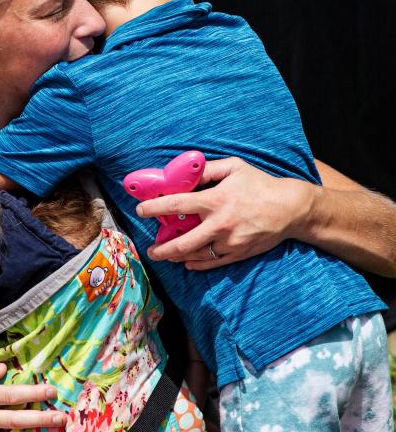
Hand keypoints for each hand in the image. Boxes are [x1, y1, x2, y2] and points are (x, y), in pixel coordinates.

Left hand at [136, 157, 312, 269]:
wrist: (291, 209)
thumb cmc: (260, 184)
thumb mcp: (233, 168)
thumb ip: (207, 169)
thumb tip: (184, 172)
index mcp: (215, 200)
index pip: (177, 205)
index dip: (155, 208)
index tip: (140, 210)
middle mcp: (219, 224)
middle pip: (182, 241)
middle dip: (162, 248)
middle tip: (149, 249)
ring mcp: (229, 242)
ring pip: (196, 255)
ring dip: (176, 257)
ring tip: (163, 255)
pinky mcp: (238, 254)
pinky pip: (212, 262)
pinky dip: (197, 263)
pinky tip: (186, 262)